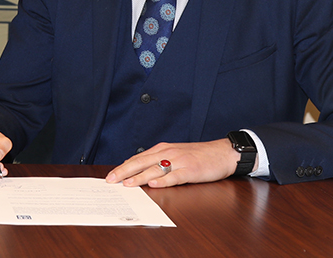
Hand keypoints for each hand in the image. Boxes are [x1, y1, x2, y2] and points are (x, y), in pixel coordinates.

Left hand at [105, 139, 239, 187]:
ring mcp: (179, 161)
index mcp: (162, 149)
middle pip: (141, 162)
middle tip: (110, 180)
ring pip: (155, 169)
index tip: (110, 175)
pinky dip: (163, 180)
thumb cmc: (198, 156)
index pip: (137, 158)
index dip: (122, 167)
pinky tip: (153, 184)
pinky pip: (174, 176)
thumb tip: (137, 169)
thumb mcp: (175, 155)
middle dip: (124, 172)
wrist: (222, 153)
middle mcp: (168, 153)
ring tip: (127, 184)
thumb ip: (157, 161)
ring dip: (139, 177)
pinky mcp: (191, 170)